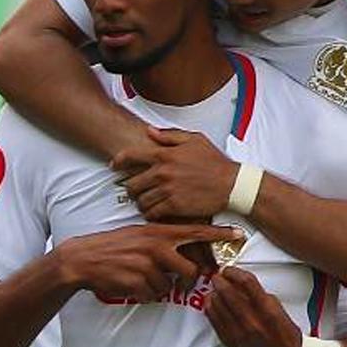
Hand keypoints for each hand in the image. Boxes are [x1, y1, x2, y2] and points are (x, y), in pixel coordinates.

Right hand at [56, 222, 238, 302]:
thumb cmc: (115, 248)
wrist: (82, 259)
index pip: (197, 231)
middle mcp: (157, 245)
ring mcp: (147, 263)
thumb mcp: (141, 235)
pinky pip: (152, 295)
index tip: (240, 234)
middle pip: (191, 271)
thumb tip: (189, 255)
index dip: (219, 234)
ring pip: (170, 287)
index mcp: (159, 232)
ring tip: (140, 279)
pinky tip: (130, 284)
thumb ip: (165, 242)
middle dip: (187, 283)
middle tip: (180, 285)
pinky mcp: (138, 281)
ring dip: (158, 289)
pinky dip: (143, 295)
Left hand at [112, 126, 239, 220]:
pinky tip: (156, 212)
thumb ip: (169, 135)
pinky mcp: (174, 207)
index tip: (115, 167)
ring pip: (140, 201)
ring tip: (147, 202)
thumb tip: (149, 131)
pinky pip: (152, 213)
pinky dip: (151, 214)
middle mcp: (162, 172)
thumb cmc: (215, 162)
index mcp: (164, 154)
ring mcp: (167, 190)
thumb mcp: (195, 140)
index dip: (118, 162)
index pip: (130, 156)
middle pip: (131, 183)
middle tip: (136, 190)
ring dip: (141, 203)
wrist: (232, 184)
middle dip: (131, 188)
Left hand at [204, 267, 302, 346]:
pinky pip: (214, 320)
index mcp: (268, 311)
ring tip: (215, 290)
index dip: (234, 272)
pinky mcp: (230, 342)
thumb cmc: (286, 336)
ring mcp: (239, 333)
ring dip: (214, 293)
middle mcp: (252, 322)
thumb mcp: (278, 310)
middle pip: (227, 292)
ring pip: (217, 305)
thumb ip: (260, 296)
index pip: (246, 282)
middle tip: (218, 276)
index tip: (229, 269)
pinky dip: (211, 308)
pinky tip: (212, 303)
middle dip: (220, 280)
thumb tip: (240, 283)